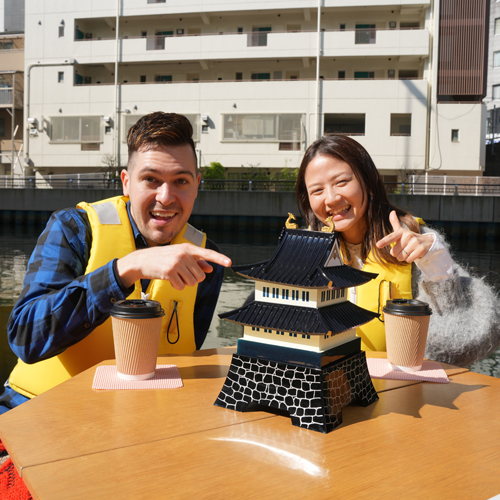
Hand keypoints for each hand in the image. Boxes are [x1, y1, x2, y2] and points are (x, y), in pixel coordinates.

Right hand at [116, 243, 231, 289]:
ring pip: (192, 282)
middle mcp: (183, 254)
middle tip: (181, 273)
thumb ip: (197, 262)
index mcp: (188, 248)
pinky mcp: (169, 272)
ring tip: (175, 275)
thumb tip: (210, 269)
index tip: (229, 262)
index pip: (207, 253)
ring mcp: (176, 263)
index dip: (219, 259)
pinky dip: (177, 286)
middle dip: (192, 278)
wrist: (142, 260)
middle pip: (200, 276)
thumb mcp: (180, 256)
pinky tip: (169, 279)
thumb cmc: (163, 258)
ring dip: (184, 283)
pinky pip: (182, 286)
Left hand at [376, 211, 433, 262]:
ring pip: (401, 257)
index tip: (377, 245)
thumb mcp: (402, 231)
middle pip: (394, 252)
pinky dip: (410, 259)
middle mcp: (408, 236)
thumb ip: (395, 223)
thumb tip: (392, 212)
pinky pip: (408, 259)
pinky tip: (414, 254)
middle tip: (404, 248)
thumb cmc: (410, 238)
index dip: (384, 241)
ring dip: (404, 257)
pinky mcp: (420, 249)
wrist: (428, 242)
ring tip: (409, 251)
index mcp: (402, 232)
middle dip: (398, 253)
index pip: (391, 237)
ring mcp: (415, 242)